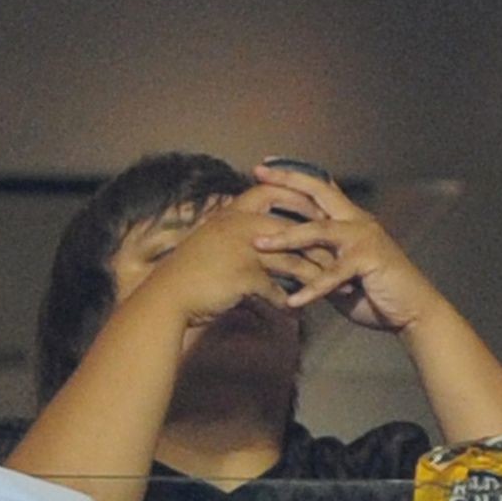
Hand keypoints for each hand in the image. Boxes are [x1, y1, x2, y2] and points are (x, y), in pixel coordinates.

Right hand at [125, 186, 325, 327]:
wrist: (164, 299)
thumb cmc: (184, 273)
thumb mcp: (208, 242)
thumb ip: (233, 233)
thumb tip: (254, 236)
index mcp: (230, 214)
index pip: (271, 191)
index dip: (297, 196)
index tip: (316, 208)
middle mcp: (238, 226)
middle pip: (292, 226)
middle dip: (318, 239)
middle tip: (337, 250)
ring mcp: (242, 251)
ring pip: (291, 259)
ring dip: (312, 275)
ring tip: (327, 287)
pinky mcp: (244, 276)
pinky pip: (275, 288)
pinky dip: (285, 301)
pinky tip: (292, 309)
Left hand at [251, 163, 445, 331]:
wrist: (411, 309)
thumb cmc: (371, 292)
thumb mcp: (336, 272)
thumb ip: (314, 259)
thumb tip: (281, 259)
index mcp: (348, 220)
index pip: (319, 190)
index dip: (293, 175)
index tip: (263, 167)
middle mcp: (357, 221)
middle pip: (319, 193)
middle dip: (288, 181)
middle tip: (258, 173)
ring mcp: (364, 238)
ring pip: (319, 230)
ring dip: (287, 237)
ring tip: (258, 245)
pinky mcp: (369, 259)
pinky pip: (333, 273)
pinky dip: (311, 289)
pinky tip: (292, 300)